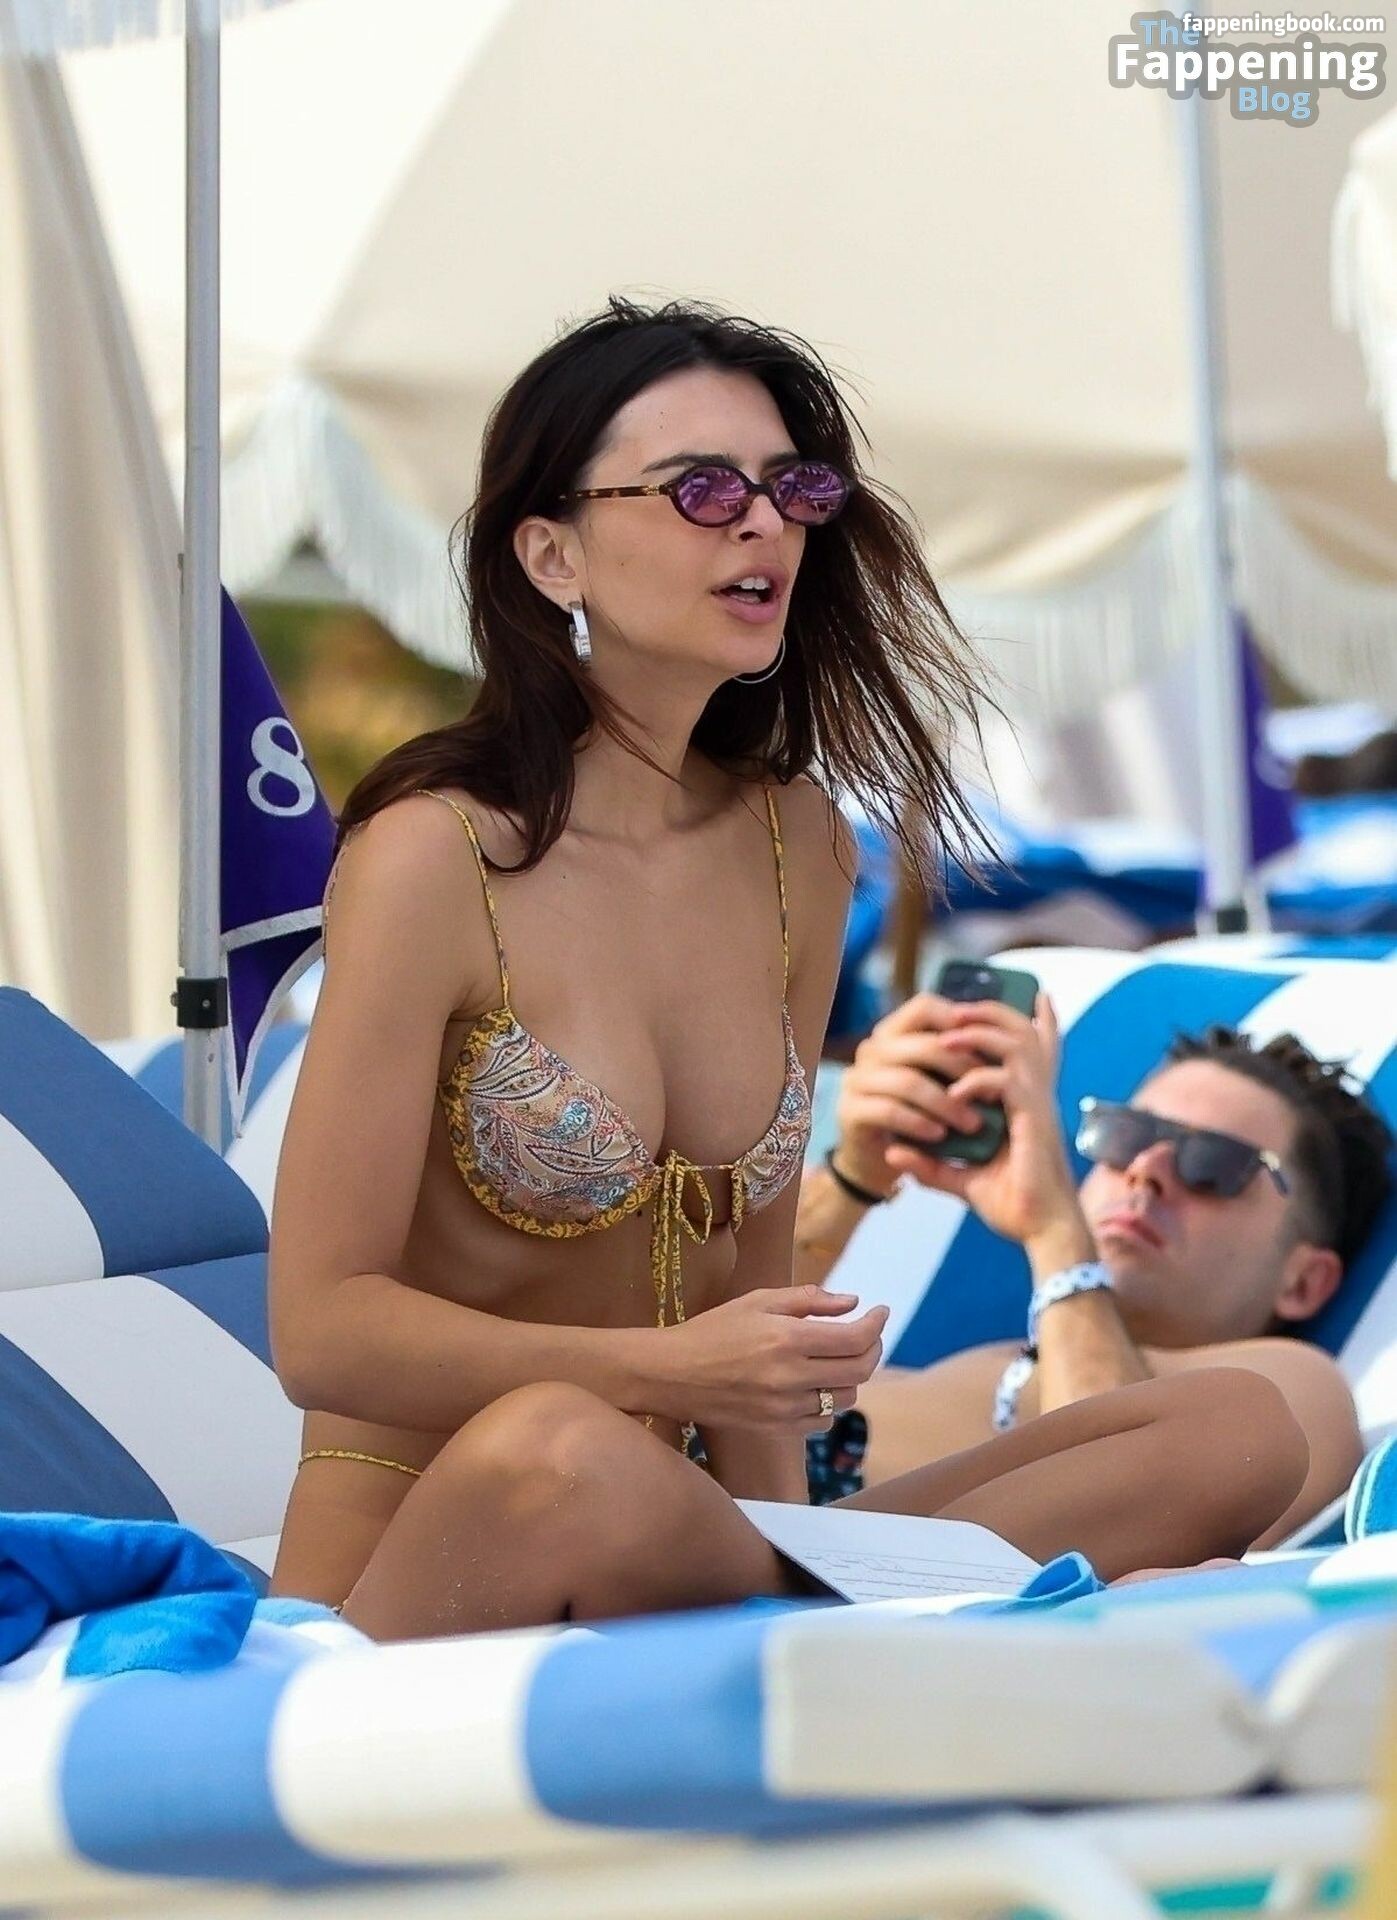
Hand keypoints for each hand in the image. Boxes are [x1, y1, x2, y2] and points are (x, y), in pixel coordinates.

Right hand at [655, 1286, 888, 1431]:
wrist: (670, 1375)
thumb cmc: (712, 1330)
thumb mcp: (757, 1301)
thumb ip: (808, 1300)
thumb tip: (852, 1302)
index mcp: (787, 1339)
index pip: (855, 1338)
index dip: (876, 1324)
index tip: (880, 1311)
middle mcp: (790, 1377)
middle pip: (859, 1370)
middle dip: (872, 1348)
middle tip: (868, 1333)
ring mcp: (784, 1408)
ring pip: (844, 1398)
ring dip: (851, 1376)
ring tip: (838, 1357)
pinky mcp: (776, 1428)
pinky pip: (822, 1421)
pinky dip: (828, 1402)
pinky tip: (815, 1384)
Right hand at [834, 991, 1009, 1196]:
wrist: (878, 1159)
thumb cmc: (920, 1112)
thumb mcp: (949, 1078)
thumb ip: (985, 1045)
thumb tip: (1042, 999)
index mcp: (896, 1032)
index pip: (925, 1007)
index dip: (959, 1021)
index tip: (989, 1048)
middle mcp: (872, 1048)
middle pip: (921, 1045)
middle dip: (962, 1070)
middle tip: (992, 1095)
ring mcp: (858, 1078)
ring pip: (906, 1080)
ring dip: (945, 1104)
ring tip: (972, 1125)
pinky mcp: (851, 1110)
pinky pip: (888, 1111)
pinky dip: (919, 1123)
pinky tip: (940, 1136)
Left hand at [882, 993, 1082, 1248]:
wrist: (1043, 1232)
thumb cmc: (1014, 1206)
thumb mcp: (964, 1180)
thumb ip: (932, 1163)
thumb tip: (894, 1152)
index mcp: (1030, 1103)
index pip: (1041, 1050)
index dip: (1043, 1021)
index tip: (1037, 996)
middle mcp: (1039, 1096)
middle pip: (1026, 1032)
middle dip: (991, 1012)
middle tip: (956, 1009)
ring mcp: (1038, 1105)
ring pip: (1017, 1045)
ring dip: (980, 1033)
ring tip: (948, 1035)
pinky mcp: (1032, 1119)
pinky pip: (1005, 1081)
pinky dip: (976, 1079)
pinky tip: (954, 1091)